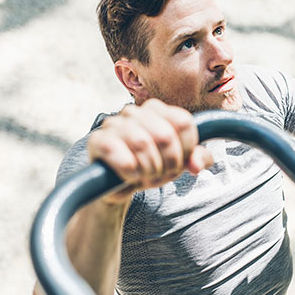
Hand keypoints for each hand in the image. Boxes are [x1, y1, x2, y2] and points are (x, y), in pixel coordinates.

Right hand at [87, 99, 212, 203]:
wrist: (117, 184)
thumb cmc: (148, 165)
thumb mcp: (177, 162)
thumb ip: (196, 158)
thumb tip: (197, 164)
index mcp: (156, 109)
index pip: (183, 122)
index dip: (186, 149)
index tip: (180, 163)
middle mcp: (134, 111)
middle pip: (165, 135)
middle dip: (168, 164)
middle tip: (162, 174)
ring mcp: (113, 124)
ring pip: (142, 143)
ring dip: (149, 169)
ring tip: (146, 177)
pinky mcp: (97, 140)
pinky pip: (117, 151)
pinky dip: (129, 171)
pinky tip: (130, 176)